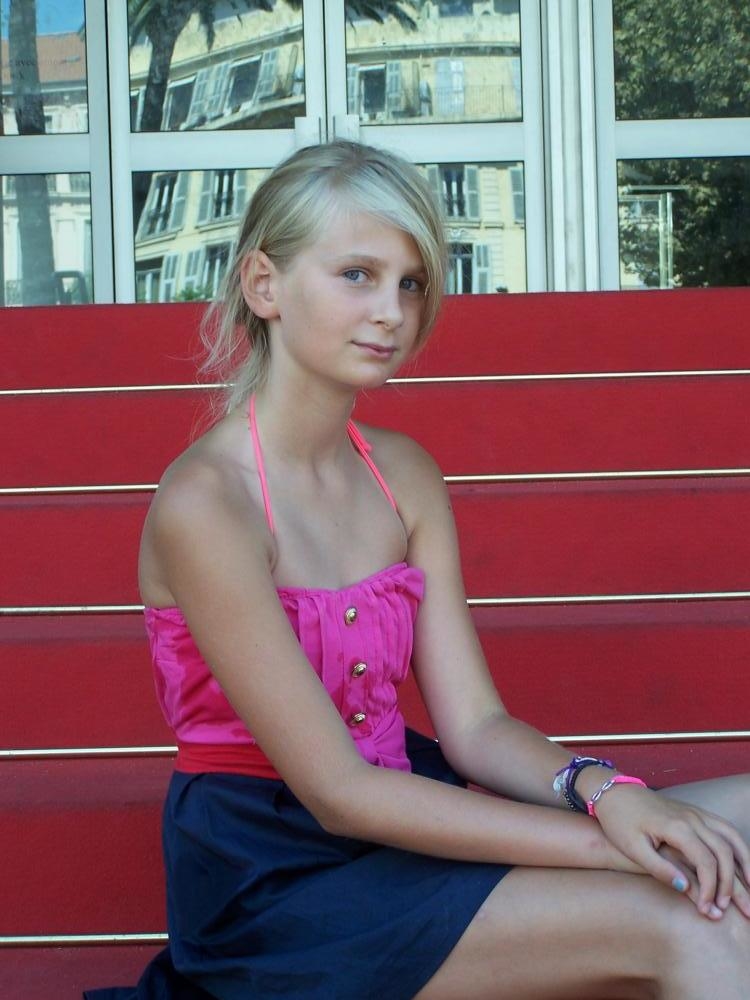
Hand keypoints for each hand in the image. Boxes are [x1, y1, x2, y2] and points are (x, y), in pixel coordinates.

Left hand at [595, 783, 749, 918]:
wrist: (612, 791)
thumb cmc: (619, 821)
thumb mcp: (633, 848)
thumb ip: (660, 868)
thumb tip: (686, 888)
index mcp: (676, 827)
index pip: (706, 862)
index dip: (710, 889)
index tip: (706, 910)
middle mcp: (692, 817)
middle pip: (725, 851)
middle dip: (731, 883)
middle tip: (730, 909)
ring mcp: (695, 812)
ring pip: (731, 836)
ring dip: (745, 862)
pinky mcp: (695, 812)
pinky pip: (725, 828)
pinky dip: (738, 846)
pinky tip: (742, 863)